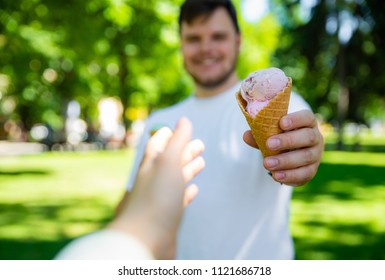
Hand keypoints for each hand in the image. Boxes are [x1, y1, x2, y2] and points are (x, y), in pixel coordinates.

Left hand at [109, 118, 204, 258]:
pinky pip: (178, 200)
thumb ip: (177, 141)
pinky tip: (194, 190)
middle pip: (170, 161)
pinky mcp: (167, 217)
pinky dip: (187, 192)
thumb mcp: (168, 163)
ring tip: (201, 162)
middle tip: (200, 145)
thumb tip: (184, 120)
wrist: (144, 240)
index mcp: (150, 166)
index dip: (167, 135)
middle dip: (184, 151)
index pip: (157, 144)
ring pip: (175, 180)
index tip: (175, 128)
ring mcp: (159, 200)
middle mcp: (153, 181)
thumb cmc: (155, 198)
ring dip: (188, 170)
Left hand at [243, 110, 323, 185]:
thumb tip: (246, 135)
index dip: (296, 119)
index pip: (306, 117)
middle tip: (269, 144)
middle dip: (288, 141)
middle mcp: (315, 137)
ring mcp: (316, 155)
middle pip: (308, 137)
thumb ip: (260, 134)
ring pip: (305, 157)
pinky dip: (290, 175)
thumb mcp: (271, 134)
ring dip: (285, 161)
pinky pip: (304, 174)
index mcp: (307, 123)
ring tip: (268, 163)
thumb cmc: (280, 139)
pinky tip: (276, 175)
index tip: (281, 123)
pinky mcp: (312, 170)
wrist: (290, 156)